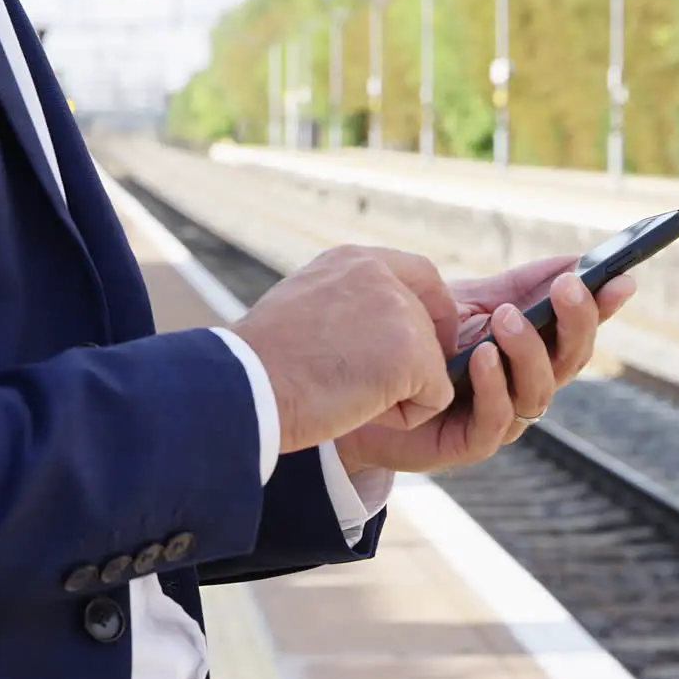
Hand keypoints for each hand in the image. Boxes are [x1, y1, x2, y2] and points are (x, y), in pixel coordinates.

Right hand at [231, 245, 459, 453]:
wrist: (243, 385)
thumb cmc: (258, 364)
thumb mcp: (303, 310)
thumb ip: (344, 306)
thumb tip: (367, 332)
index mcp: (352, 261)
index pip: (419, 273)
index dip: (431, 311)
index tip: (422, 344)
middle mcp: (380, 275)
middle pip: (429, 326)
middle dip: (410, 365)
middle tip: (357, 387)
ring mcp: (399, 311)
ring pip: (432, 366)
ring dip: (398, 394)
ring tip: (344, 396)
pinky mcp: (412, 353)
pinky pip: (434, 398)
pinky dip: (404, 417)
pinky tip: (360, 412)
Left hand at [335, 256, 636, 474]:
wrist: (362, 388)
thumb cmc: (419, 345)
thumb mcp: (469, 305)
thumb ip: (518, 287)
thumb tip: (574, 258)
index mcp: (533, 350)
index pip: (579, 328)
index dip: (604, 307)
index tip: (622, 278)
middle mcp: (526, 384)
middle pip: (571, 358)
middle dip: (576, 321)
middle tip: (568, 286)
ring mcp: (503, 416)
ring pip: (540, 390)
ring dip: (529, 350)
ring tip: (507, 318)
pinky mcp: (471, 444)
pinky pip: (497, 419)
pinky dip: (494, 386)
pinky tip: (482, 357)